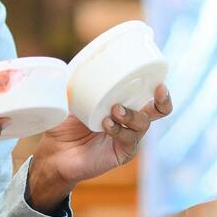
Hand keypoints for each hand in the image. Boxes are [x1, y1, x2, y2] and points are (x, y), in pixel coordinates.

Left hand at [27, 84, 173, 212]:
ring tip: (115, 110)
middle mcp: (129, 121)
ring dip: (132, 114)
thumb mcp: (70, 100)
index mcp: (122, 104)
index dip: (158, 87)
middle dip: (163, 100)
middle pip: (159, 111)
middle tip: (158, 89)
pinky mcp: (121, 153)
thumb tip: (78, 63)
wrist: (53, 153)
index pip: (147, 94)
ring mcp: (127, 138)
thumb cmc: (63, 126)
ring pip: (143, 124)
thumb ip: (79, 84)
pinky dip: (119, 130)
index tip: (158, 79)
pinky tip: (107, 124)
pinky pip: (129, 140)